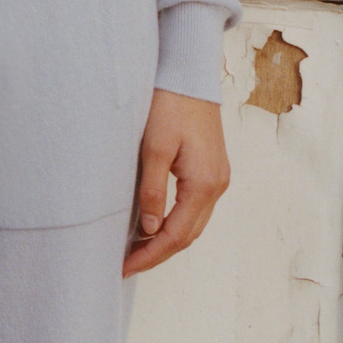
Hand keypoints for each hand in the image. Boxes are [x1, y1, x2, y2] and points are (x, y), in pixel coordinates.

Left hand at [123, 89, 230, 277]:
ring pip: (193, 224)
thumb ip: (152, 190)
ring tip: (136, 250)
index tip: (125, 268)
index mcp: (204, 184)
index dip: (150, 255)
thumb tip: (149, 228)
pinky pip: (195, 208)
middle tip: (126, 265)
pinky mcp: (211, 169)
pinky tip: (154, 224)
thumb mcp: (154, 148)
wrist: (190, 74)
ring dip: (167, 240)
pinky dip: (175, 223)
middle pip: (188, 235)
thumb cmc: (171, 104)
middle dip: (158, 254)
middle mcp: (217, 185)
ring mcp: (217, 178)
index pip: (176, 235)